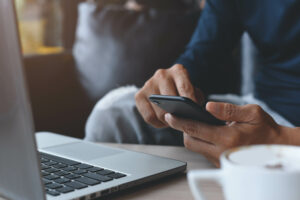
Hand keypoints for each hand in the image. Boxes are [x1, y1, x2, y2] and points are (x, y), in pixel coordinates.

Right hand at [135, 64, 204, 127]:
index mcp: (178, 71)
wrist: (167, 85)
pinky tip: (164, 123)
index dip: (191, 102)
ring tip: (175, 124)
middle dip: (178, 115)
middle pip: (170, 101)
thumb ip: (196, 99)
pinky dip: (158, 123)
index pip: (185, 87)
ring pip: (160, 111)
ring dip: (168, 121)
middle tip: (184, 123)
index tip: (195, 114)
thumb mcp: (194, 92)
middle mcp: (162, 75)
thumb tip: (193, 112)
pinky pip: (149, 116)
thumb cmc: (184, 91)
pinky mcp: (139, 95)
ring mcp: (149, 84)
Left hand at [164, 102, 284, 166]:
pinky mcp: (221, 163)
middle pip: (190, 141)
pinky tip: (203, 130)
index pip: (195, 129)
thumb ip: (228, 109)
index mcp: (227, 138)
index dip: (179, 122)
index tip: (169, 115)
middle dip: (182, 129)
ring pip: (196, 148)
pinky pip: (204, 151)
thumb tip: (208, 106)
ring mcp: (220, 160)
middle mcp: (221, 152)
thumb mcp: (251, 113)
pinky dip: (200, 140)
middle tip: (180, 116)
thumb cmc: (265, 129)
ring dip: (191, 135)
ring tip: (191, 121)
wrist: (276, 147)